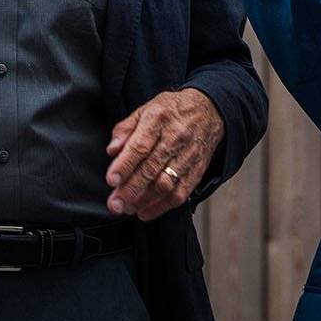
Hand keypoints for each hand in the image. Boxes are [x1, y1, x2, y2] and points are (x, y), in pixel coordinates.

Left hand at [104, 89, 224, 220]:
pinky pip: (180, 193)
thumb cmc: (172, 111)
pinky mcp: (197, 170)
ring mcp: (189, 155)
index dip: (124, 166)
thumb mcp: (144, 110)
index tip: (111, 180)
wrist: (208, 110)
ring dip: (144, 201)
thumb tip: (112, 150)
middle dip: (130, 190)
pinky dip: (161, 206)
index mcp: (159, 118)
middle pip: (151, 169)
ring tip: (127, 208)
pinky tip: (145, 211)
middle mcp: (176, 137)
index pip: (140, 146)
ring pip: (166, 184)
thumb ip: (125, 130)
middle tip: (115, 203)